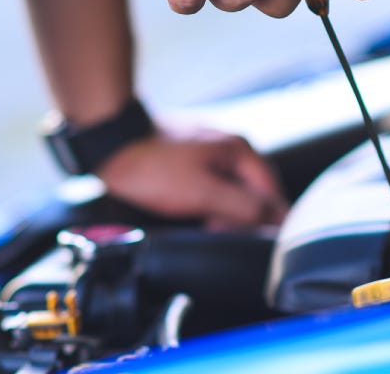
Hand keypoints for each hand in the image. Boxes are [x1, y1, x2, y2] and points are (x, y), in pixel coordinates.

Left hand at [95, 124, 287, 229]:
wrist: (112, 146)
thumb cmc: (152, 169)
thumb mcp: (202, 193)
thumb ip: (243, 207)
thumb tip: (276, 222)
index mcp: (240, 150)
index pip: (273, 195)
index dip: (266, 224)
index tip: (249, 243)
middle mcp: (231, 148)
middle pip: (255, 194)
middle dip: (244, 220)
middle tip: (220, 234)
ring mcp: (212, 152)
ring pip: (234, 192)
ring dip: (226, 214)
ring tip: (208, 226)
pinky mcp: (194, 160)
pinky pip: (215, 188)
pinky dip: (212, 205)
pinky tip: (198, 215)